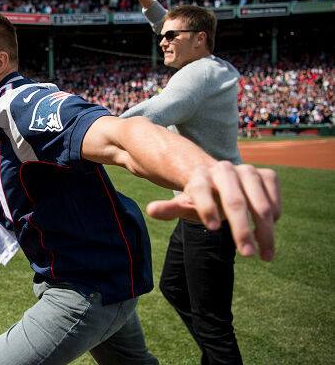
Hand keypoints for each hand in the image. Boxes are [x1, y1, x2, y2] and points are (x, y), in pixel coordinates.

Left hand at [146, 162, 280, 261]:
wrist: (221, 182)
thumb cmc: (200, 200)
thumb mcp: (184, 205)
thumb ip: (169, 209)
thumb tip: (150, 209)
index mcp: (199, 176)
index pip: (201, 190)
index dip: (206, 207)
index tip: (213, 229)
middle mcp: (224, 170)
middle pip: (234, 201)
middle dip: (241, 229)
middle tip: (246, 254)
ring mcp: (247, 171)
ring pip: (260, 203)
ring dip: (265, 231)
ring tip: (265, 255)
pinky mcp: (266, 175)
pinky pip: (275, 197)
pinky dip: (275, 216)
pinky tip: (267, 233)